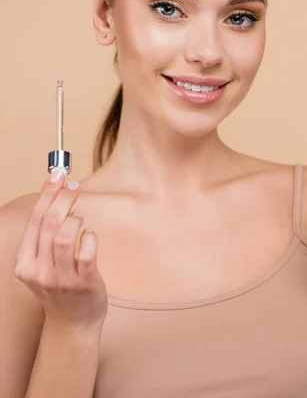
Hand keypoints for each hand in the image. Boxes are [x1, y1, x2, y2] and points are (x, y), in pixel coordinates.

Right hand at [14, 172, 107, 329]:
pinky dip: (90, 236)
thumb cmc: (60, 286)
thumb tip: (56, 192)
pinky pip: (87, 251)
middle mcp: (39, 272)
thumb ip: (46, 235)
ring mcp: (61, 279)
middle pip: (50, 223)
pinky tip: (90, 234)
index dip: (47, 193)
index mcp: (25, 264)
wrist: (73, 324)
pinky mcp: (84, 283)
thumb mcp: (42, 263)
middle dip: (63, 198)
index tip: (57, 175)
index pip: (35, 220)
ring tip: (80, 217)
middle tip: (74, 186)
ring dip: (75, 218)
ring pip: (65, 236)